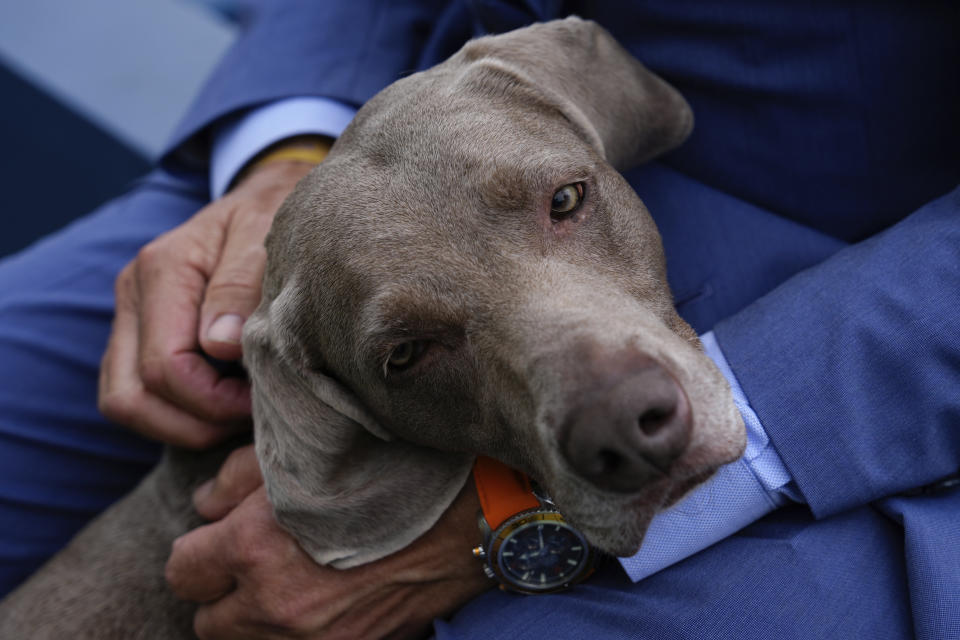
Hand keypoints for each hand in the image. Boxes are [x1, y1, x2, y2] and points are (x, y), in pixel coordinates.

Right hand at [98, 156, 318, 447]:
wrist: (265, 197)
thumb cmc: (272, 216)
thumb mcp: (266, 235)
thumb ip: (242, 284)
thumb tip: (220, 344)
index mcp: (162, 269)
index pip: (165, 366)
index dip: (213, 401)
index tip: (261, 400)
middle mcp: (133, 294)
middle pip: (131, 397)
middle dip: (193, 424)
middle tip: (250, 420)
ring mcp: (130, 316)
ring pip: (124, 402)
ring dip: (180, 426)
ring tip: (238, 416)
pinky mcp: (139, 333)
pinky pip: (136, 392)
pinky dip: (175, 414)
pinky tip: (224, 406)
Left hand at [166, 445, 491, 638]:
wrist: (469, 512)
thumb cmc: (387, 471)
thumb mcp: (304, 455)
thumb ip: (234, 480)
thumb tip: (203, 507)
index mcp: (254, 548)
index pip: (182, 571)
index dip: (200, 550)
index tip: (222, 537)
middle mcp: (276, 606)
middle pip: (207, 622)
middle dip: (224, 592)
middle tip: (256, 561)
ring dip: (257, 619)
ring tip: (291, 582)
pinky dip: (297, 634)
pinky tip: (324, 601)